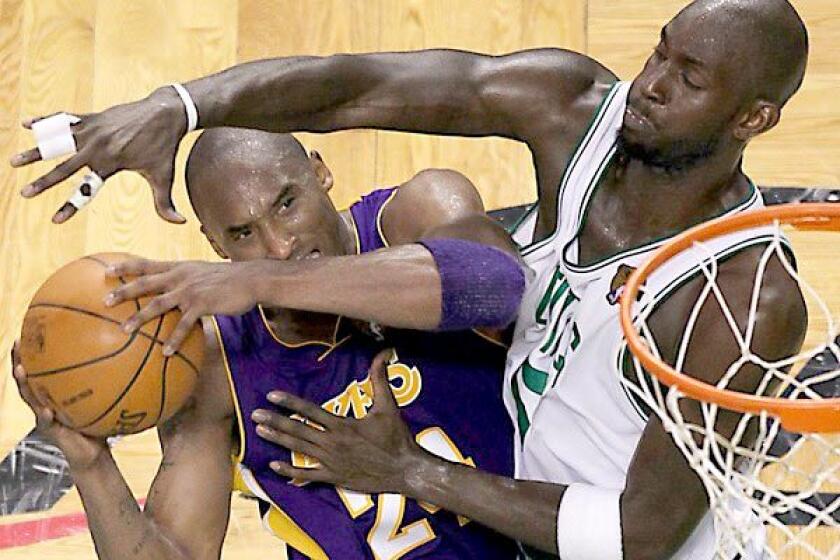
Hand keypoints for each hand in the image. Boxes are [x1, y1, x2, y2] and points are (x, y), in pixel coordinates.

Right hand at [10, 87, 187, 223]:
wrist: (166, 113)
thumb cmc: (165, 148)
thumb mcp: (164, 177)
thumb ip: (165, 203)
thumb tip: (181, 223)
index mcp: (110, 164)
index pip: (86, 189)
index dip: (70, 206)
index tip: (55, 220)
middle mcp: (97, 147)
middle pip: (64, 167)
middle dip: (43, 181)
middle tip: (24, 193)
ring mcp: (92, 130)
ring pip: (57, 142)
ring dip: (35, 151)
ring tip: (14, 161)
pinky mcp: (92, 118)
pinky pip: (64, 120)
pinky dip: (46, 121)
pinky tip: (27, 124)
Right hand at [11, 341, 109, 470]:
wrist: (95, 454)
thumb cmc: (101, 424)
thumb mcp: (108, 398)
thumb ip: (114, 380)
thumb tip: (135, 353)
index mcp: (56, 393)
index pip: (42, 368)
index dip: (35, 351)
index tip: (33, 329)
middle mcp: (46, 402)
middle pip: (28, 378)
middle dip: (20, 360)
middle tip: (18, 343)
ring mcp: (45, 417)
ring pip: (29, 398)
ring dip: (24, 384)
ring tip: (21, 369)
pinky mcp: (52, 433)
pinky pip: (46, 422)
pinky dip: (45, 416)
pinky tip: (46, 409)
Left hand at [105, 258, 258, 354]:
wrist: (251, 278)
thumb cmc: (229, 278)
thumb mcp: (203, 273)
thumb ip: (187, 280)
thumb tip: (175, 292)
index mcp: (179, 268)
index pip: (146, 264)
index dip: (125, 266)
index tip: (106, 270)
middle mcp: (180, 276)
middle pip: (145, 283)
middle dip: (123, 291)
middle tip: (104, 300)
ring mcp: (190, 290)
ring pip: (158, 304)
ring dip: (139, 317)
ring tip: (124, 330)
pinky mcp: (202, 304)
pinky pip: (183, 324)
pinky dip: (173, 339)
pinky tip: (166, 352)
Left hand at [253, 350, 423, 494]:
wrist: (405, 470)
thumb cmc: (396, 438)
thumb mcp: (388, 406)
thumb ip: (380, 380)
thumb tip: (382, 354)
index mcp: (342, 425)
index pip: (310, 411)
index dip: (289, 402)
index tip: (271, 395)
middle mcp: (332, 443)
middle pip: (298, 430)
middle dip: (275, 421)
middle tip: (255, 415)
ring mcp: (331, 462)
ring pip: (298, 449)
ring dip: (278, 440)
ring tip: (259, 432)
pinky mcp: (334, 478)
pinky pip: (308, 474)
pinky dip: (290, 471)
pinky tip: (274, 466)